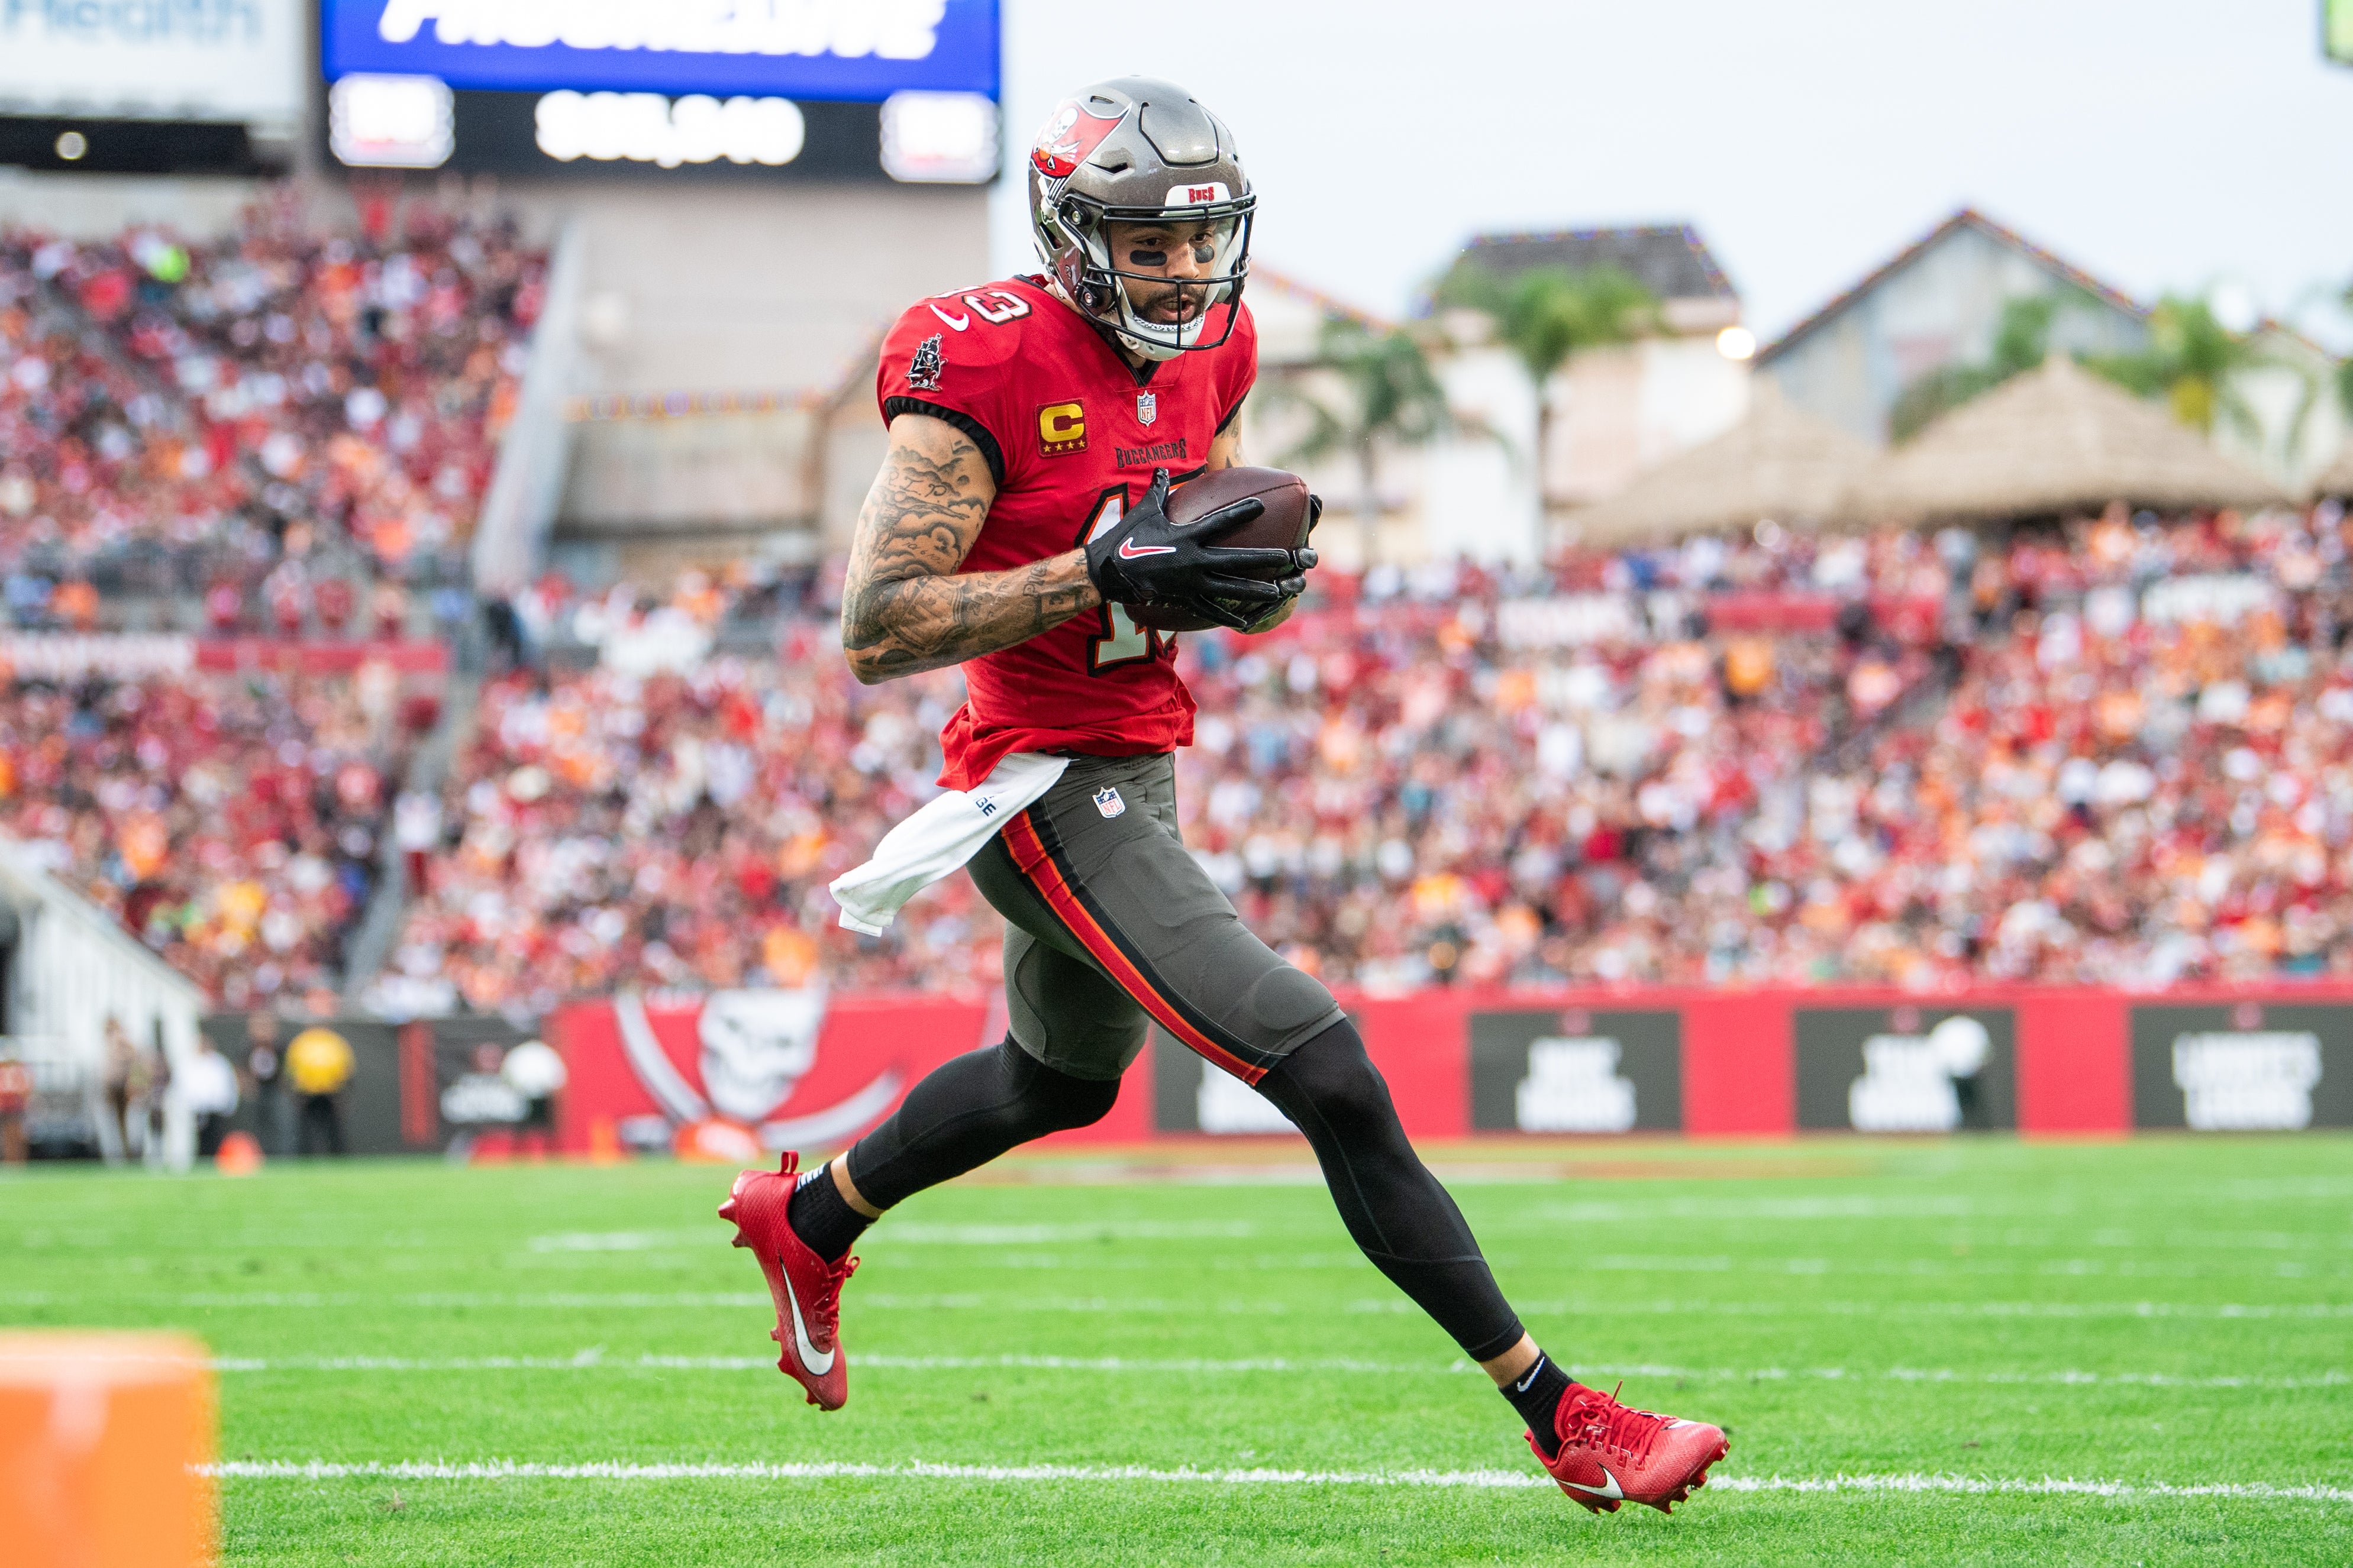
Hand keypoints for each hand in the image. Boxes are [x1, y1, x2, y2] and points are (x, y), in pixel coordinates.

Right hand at [1084, 468, 1309, 617]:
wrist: (1107, 573)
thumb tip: (1160, 467)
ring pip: (1230, 589)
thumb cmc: (1126, 538)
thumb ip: (1157, 489)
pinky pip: (1211, 610)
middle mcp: (1193, 561)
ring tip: (1280, 592)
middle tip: (1288, 557)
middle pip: (1236, 560)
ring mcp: (1190, 584)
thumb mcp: (1144, 511)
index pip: (1219, 521)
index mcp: (1186, 537)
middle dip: (1264, 559)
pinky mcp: (1184, 600)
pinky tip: (1248, 621)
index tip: (1261, 506)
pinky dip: (1229, 616)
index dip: (1241, 512)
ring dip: (1257, 590)